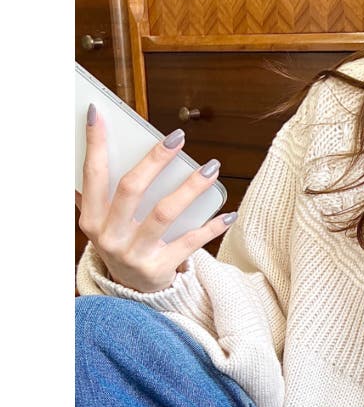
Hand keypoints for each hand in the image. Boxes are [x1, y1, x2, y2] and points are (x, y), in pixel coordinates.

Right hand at [75, 103, 235, 292]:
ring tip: (211, 167)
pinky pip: (189, 242)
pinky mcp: (159, 269)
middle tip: (177, 138)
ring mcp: (134, 254)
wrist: (131, 292)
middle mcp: (110, 237)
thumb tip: (102, 147)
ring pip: (164, 213)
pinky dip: (211, 227)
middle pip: (132, 189)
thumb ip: (102, 194)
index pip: (93, 175)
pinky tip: (228, 213)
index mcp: (91, 219)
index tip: (99, 114)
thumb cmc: (123, 244)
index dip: (95, 144)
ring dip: (190, 187)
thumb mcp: (104, 223)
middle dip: (155, 160)